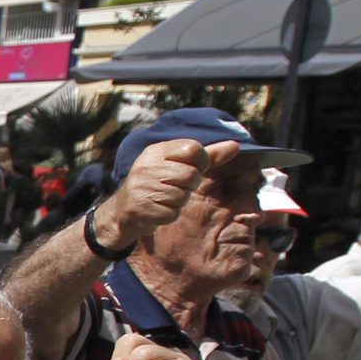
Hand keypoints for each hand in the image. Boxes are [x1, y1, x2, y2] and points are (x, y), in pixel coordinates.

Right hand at [99, 138, 240, 247]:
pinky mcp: (140, 207)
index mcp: (156, 151)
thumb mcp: (179, 165)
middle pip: (191, 174)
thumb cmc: (159, 184)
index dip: (201, 161)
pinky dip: (169, 214)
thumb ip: (208, 156)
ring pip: (182, 195)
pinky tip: (158, 209)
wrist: (124, 210)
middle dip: (189, 185)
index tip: (192, 168)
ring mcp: (141, 187)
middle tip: (176, 186)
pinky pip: (172, 213)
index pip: (193, 149)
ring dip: (178, 201)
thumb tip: (236, 145)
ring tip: (164, 198)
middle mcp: (146, 166)